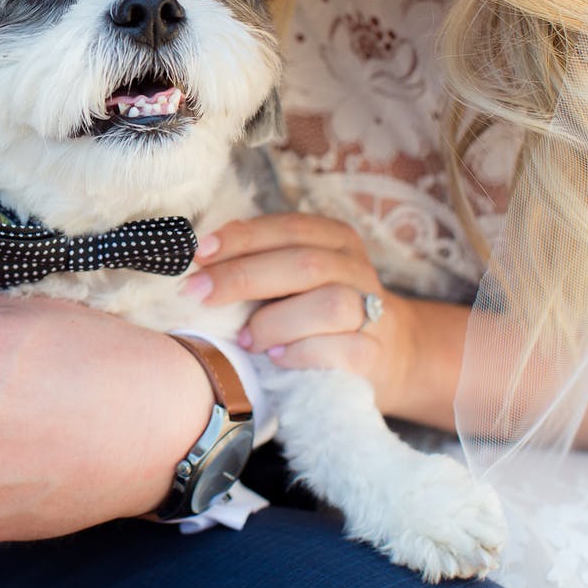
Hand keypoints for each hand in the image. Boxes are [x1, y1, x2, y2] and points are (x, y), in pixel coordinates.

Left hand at [184, 213, 416, 412]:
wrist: (388, 354)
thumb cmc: (319, 312)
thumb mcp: (295, 277)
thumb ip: (261, 260)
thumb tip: (202, 255)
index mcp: (336, 239)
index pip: (289, 228)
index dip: (243, 237)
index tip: (199, 253)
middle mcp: (357, 269)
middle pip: (304, 264)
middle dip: (243, 276)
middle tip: (199, 293)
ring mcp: (372, 311)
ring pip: (328, 304)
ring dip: (274, 322)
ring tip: (245, 339)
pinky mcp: (374, 353)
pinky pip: (340, 349)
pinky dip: (300, 353)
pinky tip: (276, 358)